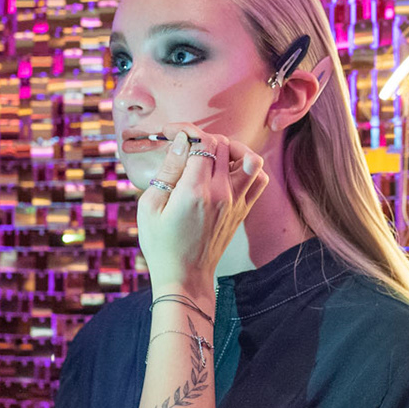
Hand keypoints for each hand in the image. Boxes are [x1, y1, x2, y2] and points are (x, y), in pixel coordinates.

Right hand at [135, 128, 268, 296]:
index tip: (171, 132)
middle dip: (203, 138)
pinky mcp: (243, 210)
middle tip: (186, 146)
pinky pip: (259, 179)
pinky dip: (248, 168)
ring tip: (212, 155)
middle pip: (224, 144)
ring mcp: (237, 202)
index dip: (186, 130)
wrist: (185, 277)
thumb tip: (181, 141)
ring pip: (249, 157)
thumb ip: (168, 170)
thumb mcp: (150, 206)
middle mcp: (221, 193)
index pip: (203, 141)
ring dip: (231, 149)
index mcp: (195, 191)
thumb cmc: (160, 244)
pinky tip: (228, 171)